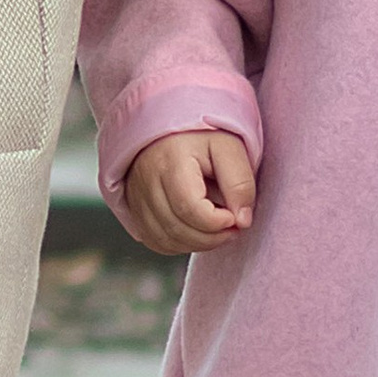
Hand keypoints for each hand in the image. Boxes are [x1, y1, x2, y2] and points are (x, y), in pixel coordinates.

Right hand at [122, 129, 257, 255]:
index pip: (189, 208)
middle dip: (212, 238)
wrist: (172, 130)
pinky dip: (180, 245)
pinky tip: (197, 233)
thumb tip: (242, 220)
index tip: (235, 216)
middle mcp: (147, 180)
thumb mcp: (229, 147)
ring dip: (198, 244)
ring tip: (218, 229)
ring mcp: (137, 197)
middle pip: (177, 228)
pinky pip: (155, 242)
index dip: (217, 222)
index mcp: (170, 160)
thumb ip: (240, 183)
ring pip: (166, 240)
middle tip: (233, 227)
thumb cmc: (202, 136)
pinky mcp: (135, 209)